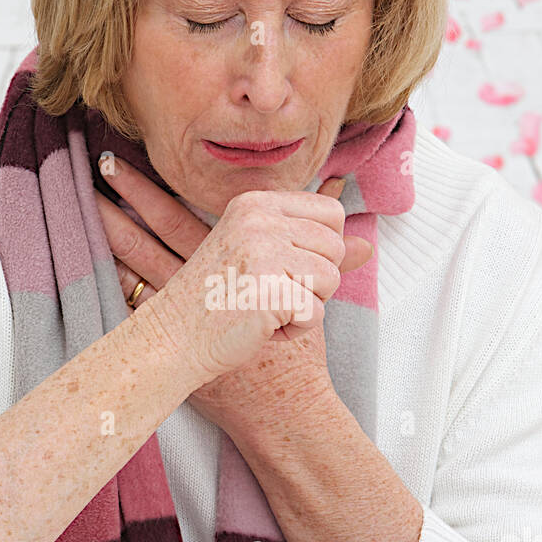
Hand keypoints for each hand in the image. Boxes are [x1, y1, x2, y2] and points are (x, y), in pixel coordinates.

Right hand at [93, 155, 372, 426]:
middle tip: (272, 293)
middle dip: (316, 281)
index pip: (331, 213)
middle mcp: (259, 219)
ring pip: (330, 279)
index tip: (285, 268)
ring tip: (267, 308)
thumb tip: (369, 246)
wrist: (173, 339)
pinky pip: (315, 313)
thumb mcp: (263, 257)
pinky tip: (262, 328)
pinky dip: (294, 330)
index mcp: (256, 203)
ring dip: (306, 305)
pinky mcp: (269, 291)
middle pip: (335, 246)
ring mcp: (263, 253)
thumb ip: (313, 246)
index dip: (321, 249)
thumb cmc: (218, 300)